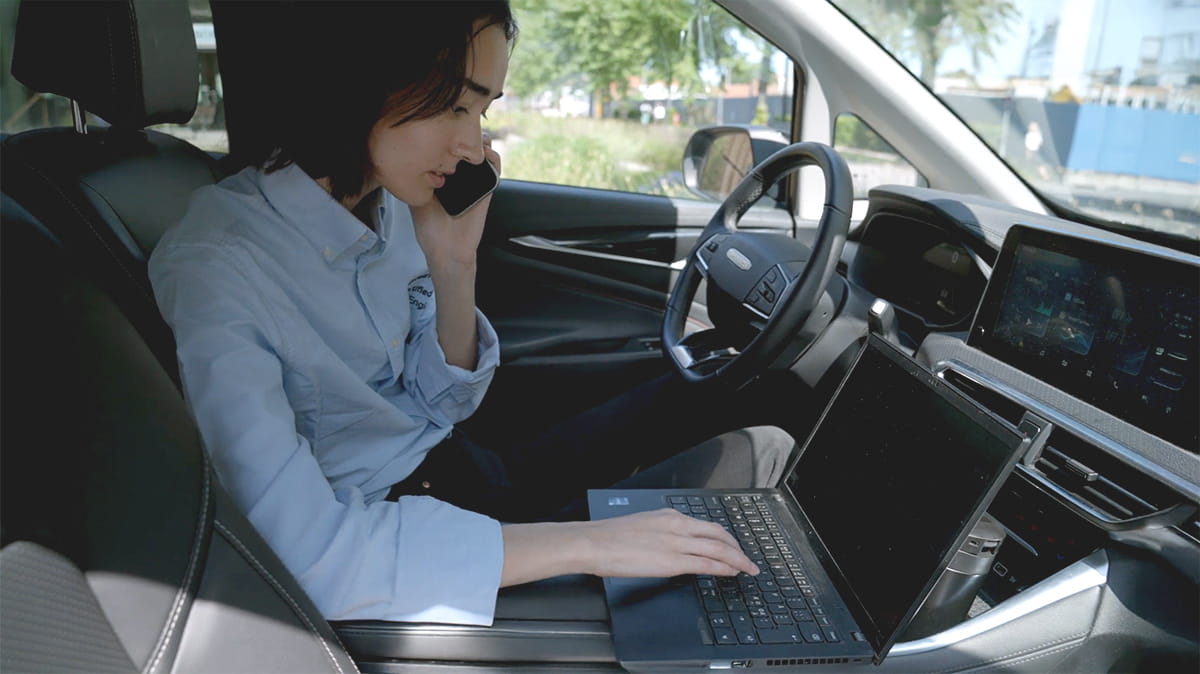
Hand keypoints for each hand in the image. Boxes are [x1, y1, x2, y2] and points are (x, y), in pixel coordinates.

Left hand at [410, 135, 500, 266]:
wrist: (446, 249)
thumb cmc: (429, 227)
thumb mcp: (414, 197)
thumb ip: (412, 178)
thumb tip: (401, 158)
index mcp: (444, 174)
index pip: (448, 147)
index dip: (446, 133)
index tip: (439, 124)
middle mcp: (460, 175)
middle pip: (466, 144)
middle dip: (462, 132)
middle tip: (455, 126)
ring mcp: (475, 180)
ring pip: (483, 151)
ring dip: (479, 140)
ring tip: (470, 137)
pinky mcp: (488, 188)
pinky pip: (494, 167)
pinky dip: (492, 156)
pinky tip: (482, 153)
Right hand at [579, 509, 759, 577]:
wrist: (594, 542)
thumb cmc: (610, 537)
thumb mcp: (642, 526)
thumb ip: (661, 534)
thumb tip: (671, 546)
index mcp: (670, 516)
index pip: (707, 525)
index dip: (726, 537)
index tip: (733, 546)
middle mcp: (677, 525)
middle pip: (719, 535)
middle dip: (737, 548)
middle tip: (747, 559)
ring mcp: (676, 543)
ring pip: (719, 549)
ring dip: (737, 560)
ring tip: (747, 568)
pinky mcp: (672, 561)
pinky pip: (707, 564)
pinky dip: (724, 568)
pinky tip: (731, 573)